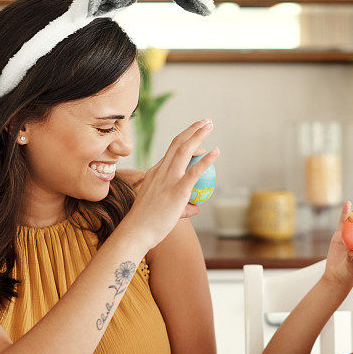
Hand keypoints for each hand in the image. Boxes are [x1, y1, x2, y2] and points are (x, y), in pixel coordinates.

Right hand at [122, 119, 218, 249]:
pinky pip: (194, 172)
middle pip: (177, 143)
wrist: (136, 232)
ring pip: (184, 150)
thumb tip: (195, 208)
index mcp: (155, 173)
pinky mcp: (177, 191)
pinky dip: (206, 160)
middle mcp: (160, 171)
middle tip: (206, 122)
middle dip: (192, 129)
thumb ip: (181, 207)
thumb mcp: (162, 209)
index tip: (198, 140)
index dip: (185, 141)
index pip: (170, 152)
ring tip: (210, 125)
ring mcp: (168, 180)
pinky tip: (216, 152)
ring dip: (198, 135)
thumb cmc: (147, 225)